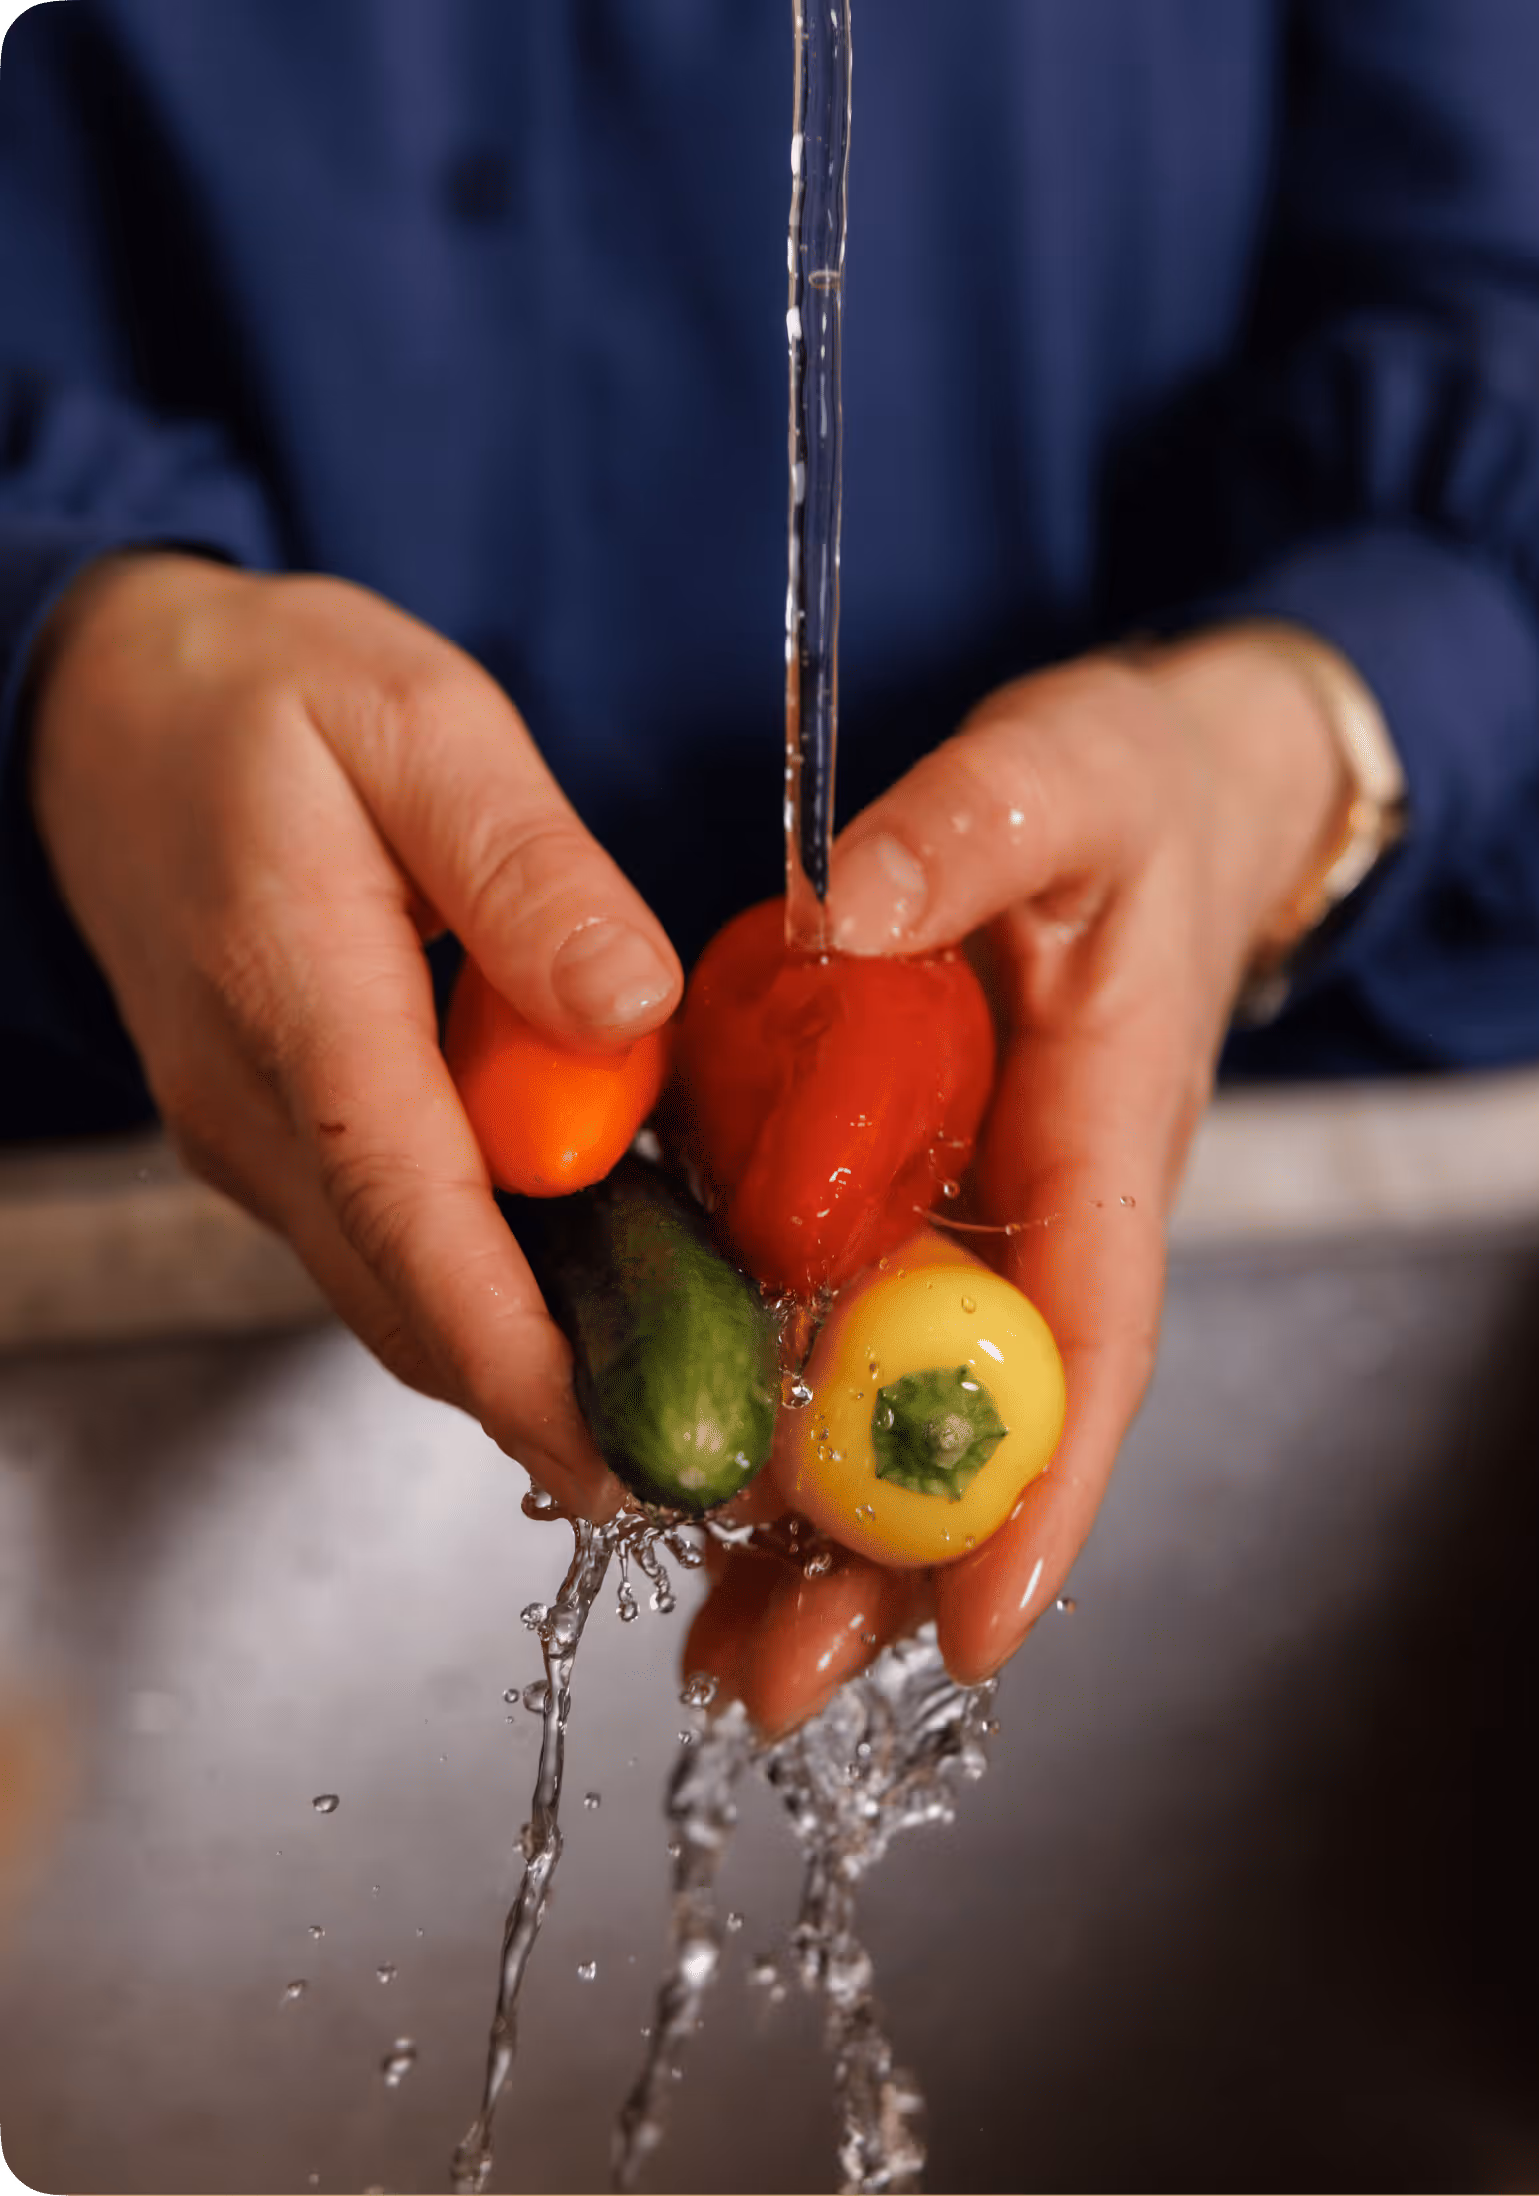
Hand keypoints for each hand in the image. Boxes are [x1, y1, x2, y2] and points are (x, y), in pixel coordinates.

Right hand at [28, 552, 680, 1517]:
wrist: (115, 716)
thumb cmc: (267, 705)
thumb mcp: (418, 723)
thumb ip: (526, 869)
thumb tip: (629, 1011)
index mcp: (301, 1005)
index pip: (414, 1224)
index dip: (523, 1360)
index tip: (622, 1455)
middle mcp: (261, 1114)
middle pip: (415, 1302)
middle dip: (559, 1402)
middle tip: (713, 1458)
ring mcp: (261, 1143)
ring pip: (406, 1290)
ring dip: (535, 1357)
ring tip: (687, 1389)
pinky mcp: (284, 1144)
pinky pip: (397, 1242)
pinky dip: (499, 1283)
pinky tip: (605, 1280)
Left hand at [685, 628, 1350, 1730]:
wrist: (1163, 798)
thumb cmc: (1130, 793)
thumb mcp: (1062, 774)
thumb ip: (969, 829)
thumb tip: (848, 909)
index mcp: (1104, 1137)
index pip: (1090, 1341)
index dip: (1038, 1490)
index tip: (978, 1626)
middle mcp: (1048, 1213)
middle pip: (983, 1428)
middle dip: (888, 1571)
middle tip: (770, 1688)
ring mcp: (984, 1219)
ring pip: (915, 1410)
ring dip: (825, 1541)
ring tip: (721, 1659)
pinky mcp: (925, 1197)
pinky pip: (862, 1334)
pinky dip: (791, 1423)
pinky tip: (706, 1498)